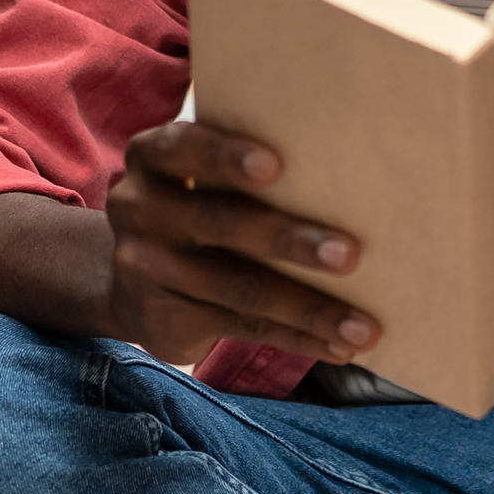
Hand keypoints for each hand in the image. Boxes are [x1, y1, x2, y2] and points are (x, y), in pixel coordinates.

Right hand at [100, 120, 379, 368]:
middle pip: (220, 223)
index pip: (183, 146)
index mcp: (152, 159)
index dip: (226, 157)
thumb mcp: (199, 178)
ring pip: (239, 289)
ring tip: (363, 328)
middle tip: (349, 255)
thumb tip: (351, 178)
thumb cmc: (197, 209)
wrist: (130, 282)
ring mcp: (146, 269)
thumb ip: (243, 170)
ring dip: (309, 309)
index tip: (276, 165)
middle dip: (289, 240)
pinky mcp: (163, 320)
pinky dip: (297, 338)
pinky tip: (338, 346)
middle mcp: (140, 210)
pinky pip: (241, 327)